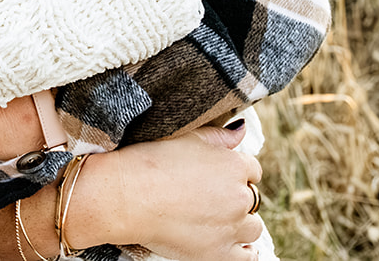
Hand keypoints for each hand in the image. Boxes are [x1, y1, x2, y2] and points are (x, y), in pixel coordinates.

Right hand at [66, 126, 263, 259]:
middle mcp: (239, 196)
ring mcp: (231, 228)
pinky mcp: (220, 254)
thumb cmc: (150, 161)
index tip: (217, 178)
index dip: (234, 173)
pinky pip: (247, 256)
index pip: (252, 170)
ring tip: (213, 220)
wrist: (126, 197)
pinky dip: (240, 250)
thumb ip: (218, 136)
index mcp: (234, 165)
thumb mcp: (186, 137)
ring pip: (251, 227)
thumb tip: (241, 131)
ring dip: (238, 223)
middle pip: (251, 199)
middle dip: (234, 197)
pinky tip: (227, 243)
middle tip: (208, 198)